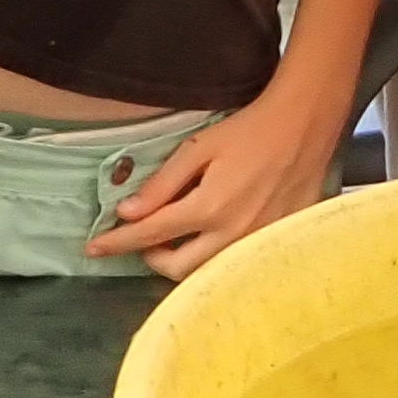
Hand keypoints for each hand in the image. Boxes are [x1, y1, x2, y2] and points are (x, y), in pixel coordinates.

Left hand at [97, 79, 334, 275]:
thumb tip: (127, 212)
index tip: (93, 248)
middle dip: (151, 256)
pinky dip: (213, 254)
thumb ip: (162, 183)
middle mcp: (231, 234)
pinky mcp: (274, 241)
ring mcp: (255, 242)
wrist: (305, 127)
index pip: (149, 234)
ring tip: (177, 235)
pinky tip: (213, 233)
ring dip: (182, 259)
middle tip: (146, 234)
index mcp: (208, 208)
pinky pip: (234, 261)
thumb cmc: (250, 130)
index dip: (117, 241)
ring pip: (205, 271)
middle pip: (175, 267)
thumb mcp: (199, 148)